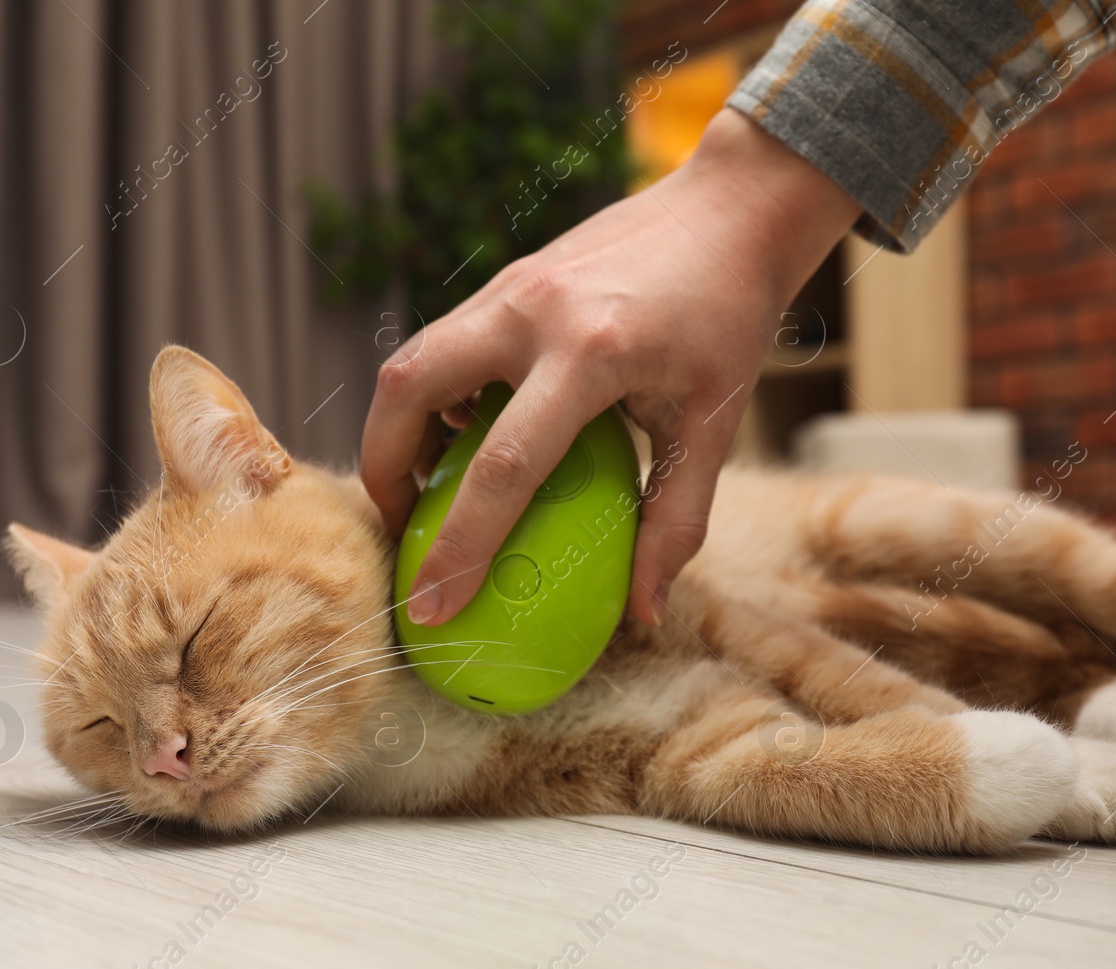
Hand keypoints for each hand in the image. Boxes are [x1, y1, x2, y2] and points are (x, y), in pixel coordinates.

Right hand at [360, 108, 860, 625]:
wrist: (733, 209)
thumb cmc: (731, 320)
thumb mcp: (716, 425)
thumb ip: (677, 520)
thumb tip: (641, 611)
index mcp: (592, 353)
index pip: (503, 467)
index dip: (458, 547)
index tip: (429, 607)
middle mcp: (533, 311)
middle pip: (409, 391)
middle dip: (383, 470)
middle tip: (400, 531)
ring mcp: (511, 285)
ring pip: (413, 360)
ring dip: (400, 429)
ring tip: (422, 489)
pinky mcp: (508, 277)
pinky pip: (445, 342)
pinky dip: (435, 395)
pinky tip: (465, 434)